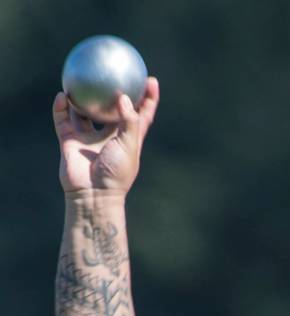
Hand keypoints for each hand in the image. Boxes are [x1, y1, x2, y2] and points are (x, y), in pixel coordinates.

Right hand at [52, 77, 158, 193]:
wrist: (92, 194)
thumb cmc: (116, 173)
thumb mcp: (130, 146)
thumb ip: (130, 121)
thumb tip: (123, 97)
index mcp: (127, 139)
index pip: (141, 116)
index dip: (148, 99)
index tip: (151, 80)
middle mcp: (108, 137)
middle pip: (111, 110)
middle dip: (113, 92)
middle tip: (113, 70)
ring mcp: (88, 139)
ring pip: (84, 112)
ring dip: (82, 97)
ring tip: (81, 77)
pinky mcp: (69, 142)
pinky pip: (63, 119)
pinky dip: (61, 107)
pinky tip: (62, 94)